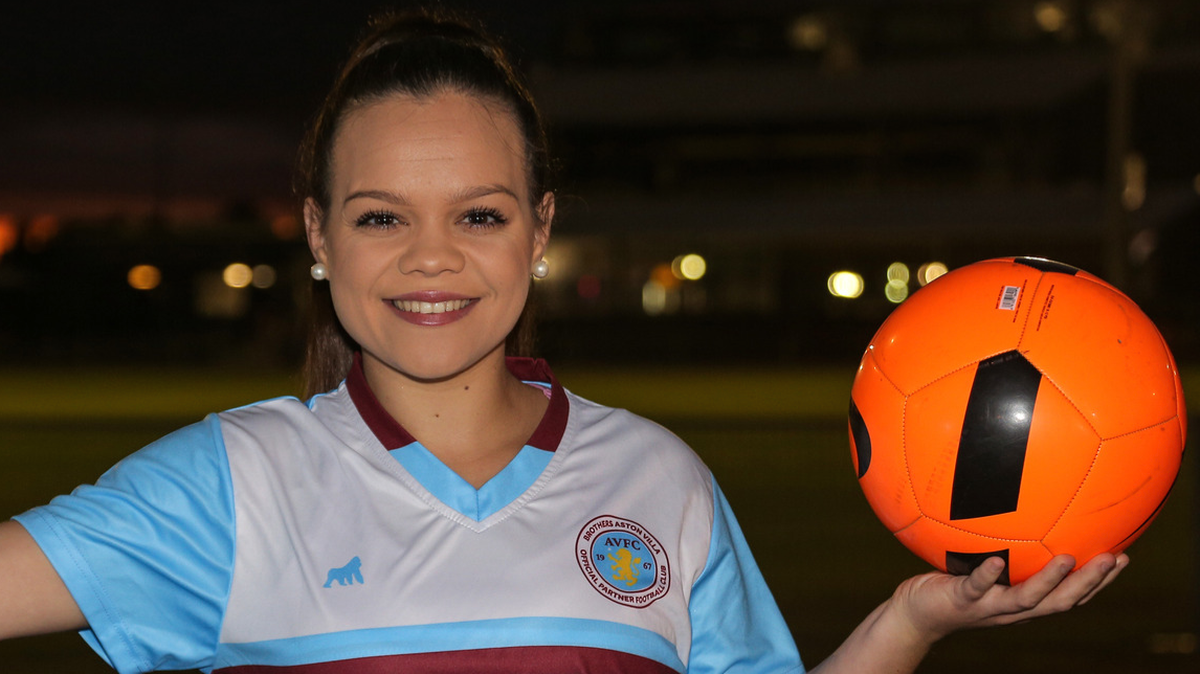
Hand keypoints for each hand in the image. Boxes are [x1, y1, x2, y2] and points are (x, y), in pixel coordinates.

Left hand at [891, 552, 1128, 643]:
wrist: (916, 614)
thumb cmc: (952, 584)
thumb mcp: (982, 563)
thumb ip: (1004, 547)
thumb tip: (1022, 508)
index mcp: (1024, 599)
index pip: (1070, 593)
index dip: (1099, 581)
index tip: (1125, 557)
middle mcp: (1013, 608)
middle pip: (1061, 600)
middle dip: (1090, 582)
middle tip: (1115, 558)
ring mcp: (988, 607)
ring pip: (1026, 599)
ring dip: (1050, 581)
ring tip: (1070, 558)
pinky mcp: (961, 601)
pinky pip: (976, 588)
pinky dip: (987, 576)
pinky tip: (996, 561)